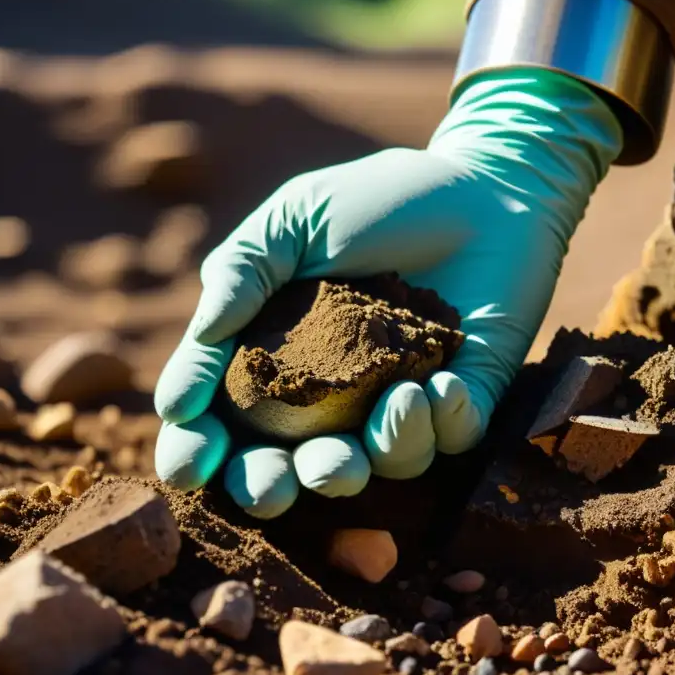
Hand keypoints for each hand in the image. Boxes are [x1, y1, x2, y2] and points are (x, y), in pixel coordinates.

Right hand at [153, 68, 621, 517]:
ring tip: (400, 398)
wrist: (484, 187)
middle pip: (289, 467)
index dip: (198, 448)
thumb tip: (201, 335)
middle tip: (273, 486)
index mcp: (279, 357)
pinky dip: (445, 423)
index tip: (190, 463)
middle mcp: (334, 396)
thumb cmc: (381, 199)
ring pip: (377, 466)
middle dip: (272, 487)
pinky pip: (450, 439)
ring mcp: (399, 404)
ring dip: (379, 451)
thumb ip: (242, 270)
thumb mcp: (296, 219)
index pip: (224, 419)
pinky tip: (443, 384)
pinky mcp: (465, 400)